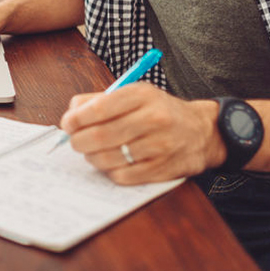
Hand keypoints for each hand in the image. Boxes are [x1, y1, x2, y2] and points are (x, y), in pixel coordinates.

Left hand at [59, 83, 225, 184]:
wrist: (202, 131)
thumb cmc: (160, 112)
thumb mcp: (136, 94)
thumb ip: (102, 100)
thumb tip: (71, 114)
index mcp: (142, 95)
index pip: (99, 108)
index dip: (76, 119)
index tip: (67, 124)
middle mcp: (153, 118)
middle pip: (101, 135)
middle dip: (79, 141)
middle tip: (75, 142)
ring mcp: (159, 146)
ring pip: (109, 158)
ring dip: (93, 158)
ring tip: (93, 152)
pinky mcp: (162, 169)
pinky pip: (123, 176)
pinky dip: (111, 171)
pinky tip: (113, 163)